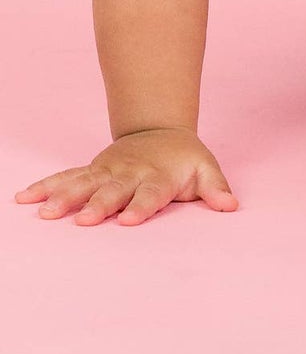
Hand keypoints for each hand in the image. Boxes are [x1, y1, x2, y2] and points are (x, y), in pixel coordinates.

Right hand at [15, 129, 237, 225]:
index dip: (140, 207)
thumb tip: (231, 205)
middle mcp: (129, 174)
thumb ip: (215, 189)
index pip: (150, 194)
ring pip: (83, 184)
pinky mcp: (91, 171)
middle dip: (98, 205)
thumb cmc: (184, 160)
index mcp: (157, 176)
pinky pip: (65, 178)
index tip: (128, 221)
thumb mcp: (205, 169)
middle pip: (112, 191)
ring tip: (45, 212)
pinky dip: (46, 186)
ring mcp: (107, 171)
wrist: (160, 131)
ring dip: (64, 197)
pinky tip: (25, 198)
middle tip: (82, 220)